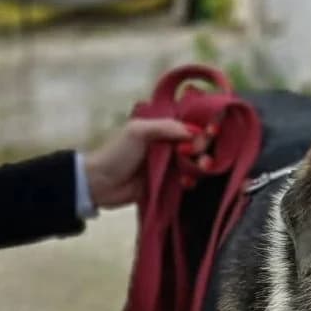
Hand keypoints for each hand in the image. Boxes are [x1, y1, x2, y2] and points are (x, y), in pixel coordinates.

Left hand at [83, 119, 211, 208]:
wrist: (101, 183)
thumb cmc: (117, 153)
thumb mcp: (139, 132)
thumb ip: (166, 128)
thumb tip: (196, 132)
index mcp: (162, 128)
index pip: (191, 126)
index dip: (203, 130)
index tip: (208, 136)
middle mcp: (169, 145)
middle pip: (197, 146)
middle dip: (204, 151)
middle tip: (201, 158)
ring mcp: (169, 166)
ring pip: (195, 164)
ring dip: (199, 168)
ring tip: (198, 171)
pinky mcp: (168, 185)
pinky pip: (187, 182)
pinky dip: (190, 182)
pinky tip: (186, 183)